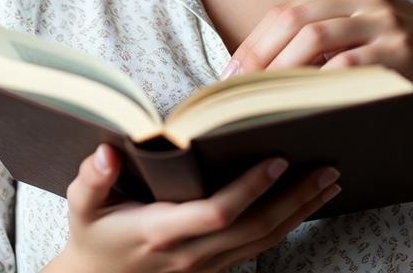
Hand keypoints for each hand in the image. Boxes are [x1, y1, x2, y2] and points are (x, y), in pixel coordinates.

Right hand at [42, 144, 340, 272]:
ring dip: (300, 212)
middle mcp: (191, 254)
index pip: (216, 212)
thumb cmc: (92, 235)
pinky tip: (305, 203)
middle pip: (254, 229)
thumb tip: (107, 152)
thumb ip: (92, 178)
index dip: (249, 190)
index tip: (277, 160)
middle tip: (328, 168)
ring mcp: (205, 266)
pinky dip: (286, 225)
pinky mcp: (215, 268)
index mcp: (161, 232)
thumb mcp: (82, 205)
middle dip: (294, 199)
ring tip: (330, 181)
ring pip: (263, 241)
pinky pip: (258, 248)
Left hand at [227, 0, 412, 115]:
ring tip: (263, 98)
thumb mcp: (363, 33)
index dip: (254, 42)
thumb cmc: (402, 52)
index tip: (231, 75)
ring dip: (284, 69)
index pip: (287, 10)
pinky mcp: (402, 48)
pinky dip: (326, 80)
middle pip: (294, 19)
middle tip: (237, 91)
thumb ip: (326, 39)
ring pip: (317, 37)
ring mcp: (383, 20)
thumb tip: (269, 71)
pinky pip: (354, 62)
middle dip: (259, 55)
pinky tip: (308, 100)